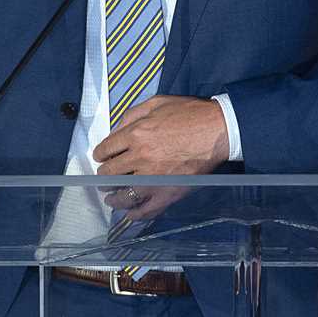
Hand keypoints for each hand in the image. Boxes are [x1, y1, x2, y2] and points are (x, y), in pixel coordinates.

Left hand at [93, 95, 227, 219]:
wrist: (217, 129)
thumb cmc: (189, 113)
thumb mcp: (156, 102)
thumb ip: (132, 114)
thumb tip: (116, 130)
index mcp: (135, 134)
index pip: (106, 149)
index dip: (100, 154)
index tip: (101, 158)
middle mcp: (140, 157)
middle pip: (110, 172)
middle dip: (104, 175)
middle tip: (105, 177)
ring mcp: (153, 178)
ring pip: (123, 194)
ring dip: (113, 197)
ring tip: (111, 198)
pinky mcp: (168, 192)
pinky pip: (146, 209)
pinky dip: (135, 214)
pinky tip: (130, 214)